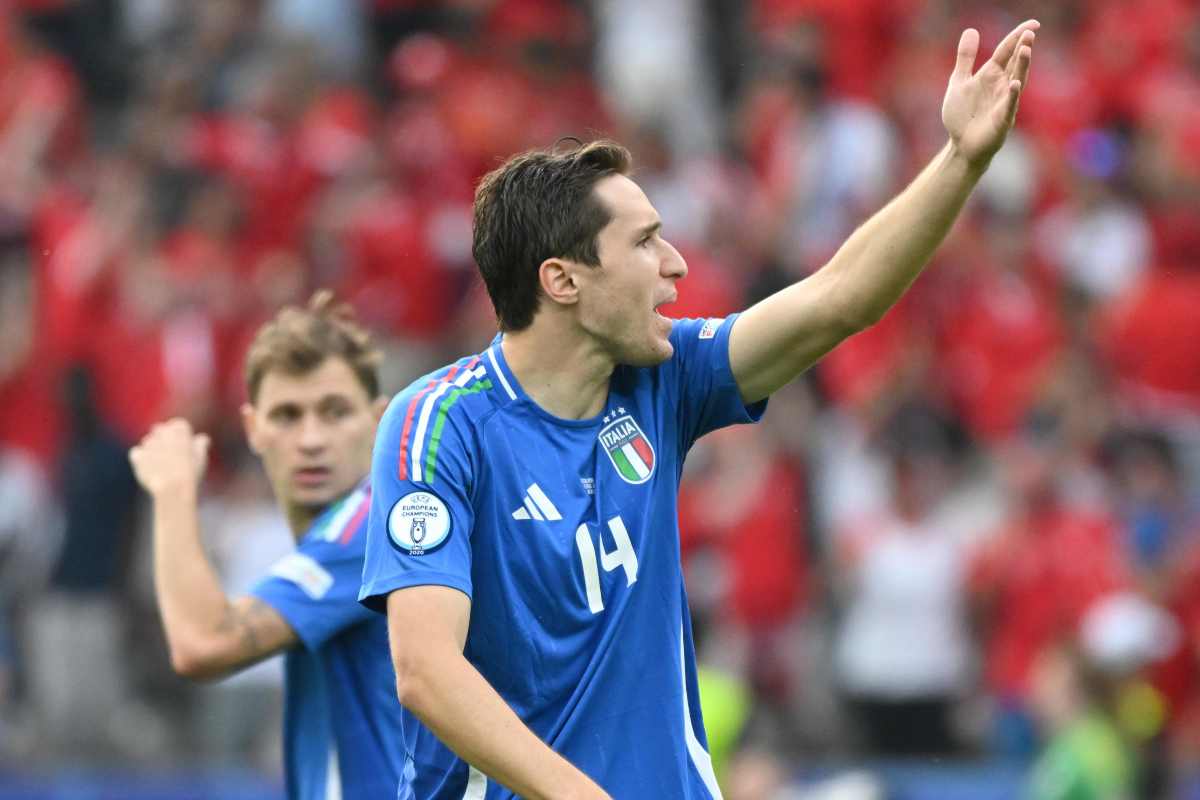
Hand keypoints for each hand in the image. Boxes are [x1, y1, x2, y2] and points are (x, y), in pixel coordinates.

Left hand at [129, 418, 210, 496]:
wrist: (173, 488)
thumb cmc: (190, 471)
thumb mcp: (201, 456)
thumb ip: (200, 444)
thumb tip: (202, 439)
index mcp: (179, 428)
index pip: (178, 425)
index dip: (182, 436)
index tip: (185, 447)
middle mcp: (162, 431)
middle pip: (161, 430)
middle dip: (164, 439)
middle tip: (171, 456)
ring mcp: (148, 442)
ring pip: (148, 442)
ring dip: (153, 449)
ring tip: (162, 466)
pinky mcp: (138, 454)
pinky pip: (137, 453)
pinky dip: (141, 458)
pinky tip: (150, 468)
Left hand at [942, 20, 1038, 168]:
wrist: (961, 146)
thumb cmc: (962, 115)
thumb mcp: (959, 82)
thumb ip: (965, 58)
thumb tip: (971, 29)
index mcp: (992, 75)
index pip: (1007, 51)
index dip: (1017, 37)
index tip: (1033, 24)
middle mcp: (1002, 86)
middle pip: (1015, 63)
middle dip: (1022, 48)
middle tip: (1030, 33)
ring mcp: (1004, 103)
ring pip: (1017, 80)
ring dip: (1022, 66)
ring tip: (1026, 49)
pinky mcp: (1002, 121)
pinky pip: (1008, 106)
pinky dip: (1011, 95)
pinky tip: (1014, 84)